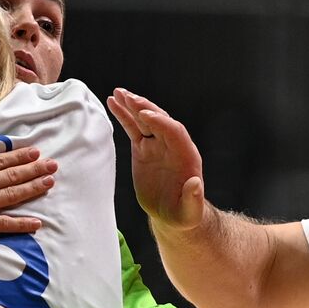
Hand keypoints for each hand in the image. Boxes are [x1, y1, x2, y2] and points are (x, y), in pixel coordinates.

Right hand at [0, 125, 58, 241]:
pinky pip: (2, 224)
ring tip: (50, 183)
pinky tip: (37, 223)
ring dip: (33, 188)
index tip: (36, 152)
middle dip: (34, 169)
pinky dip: (21, 223)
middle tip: (53, 165)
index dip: (19, 155)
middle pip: (11, 176)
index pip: (0, 160)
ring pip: (12, 196)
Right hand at [106, 89, 205, 230]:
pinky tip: (113, 103)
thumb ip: (193, 199)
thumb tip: (195, 183)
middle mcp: (172, 146)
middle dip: (145, 108)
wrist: (172, 214)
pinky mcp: (143, 148)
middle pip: (159, 120)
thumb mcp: (190, 211)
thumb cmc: (183, 214)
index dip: (161, 122)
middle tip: (129, 97)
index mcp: (186, 156)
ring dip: (132, 106)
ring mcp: (157, 145)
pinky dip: (123, 115)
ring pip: (144, 120)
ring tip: (118, 93)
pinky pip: (133, 128)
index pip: (174, 132)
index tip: (145, 116)